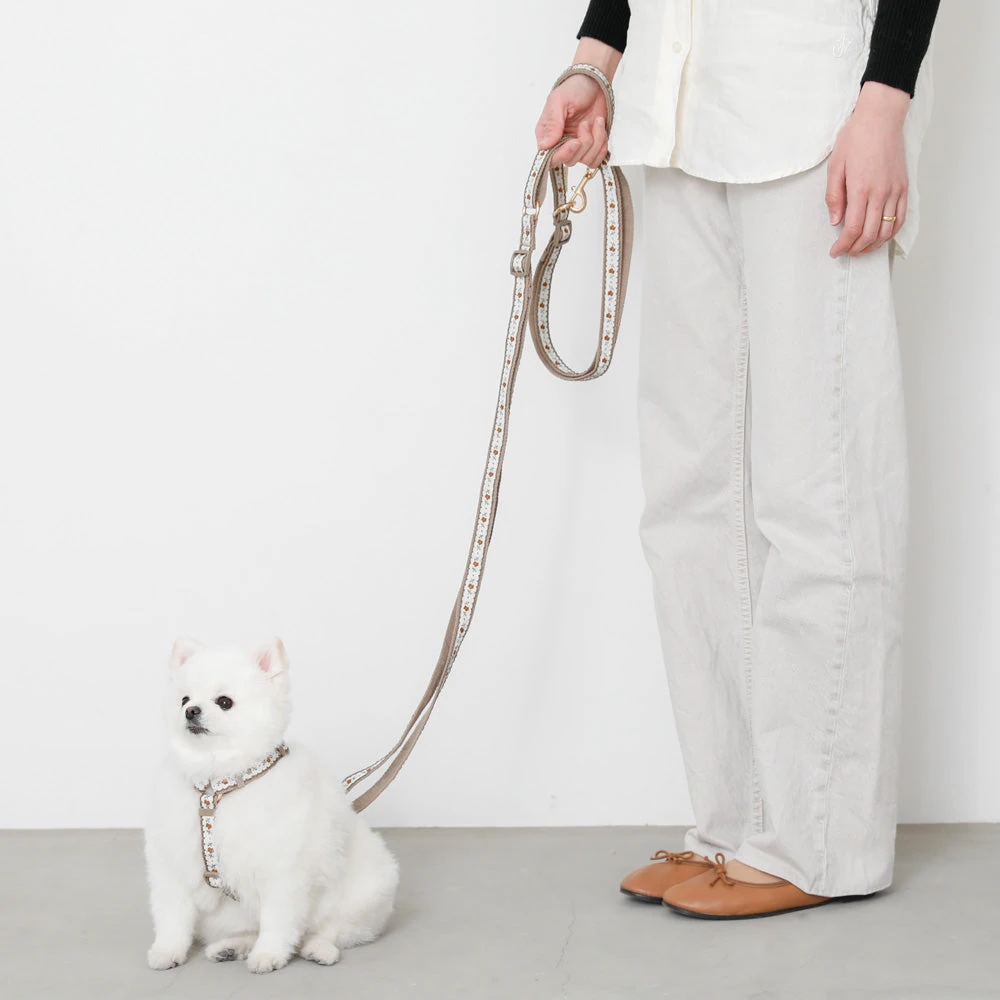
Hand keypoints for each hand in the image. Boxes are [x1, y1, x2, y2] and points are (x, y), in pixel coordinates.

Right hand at [536, 37, 620, 168]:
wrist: (594, 83)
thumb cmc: (574, 88)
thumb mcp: (559, 101)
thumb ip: (552, 123)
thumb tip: (545, 145)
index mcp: (548, 135)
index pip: (550, 158)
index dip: (563, 154)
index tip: (575, 142)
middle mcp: (560, 144)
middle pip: (570, 161)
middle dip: (583, 143)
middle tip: (585, 123)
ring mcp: (577, 148)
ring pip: (585, 160)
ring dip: (595, 141)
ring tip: (595, 121)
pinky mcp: (591, 148)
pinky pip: (596, 160)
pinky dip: (602, 146)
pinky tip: (600, 130)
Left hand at [827, 82, 910, 257]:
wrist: (881, 118)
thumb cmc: (855, 139)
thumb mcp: (835, 167)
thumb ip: (834, 197)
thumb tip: (836, 221)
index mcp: (861, 189)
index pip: (853, 228)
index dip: (843, 245)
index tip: (835, 251)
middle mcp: (881, 193)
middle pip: (871, 233)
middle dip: (856, 248)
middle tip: (846, 252)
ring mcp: (895, 190)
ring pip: (888, 229)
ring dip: (874, 244)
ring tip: (861, 248)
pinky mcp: (904, 187)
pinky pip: (901, 217)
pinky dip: (891, 232)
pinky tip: (881, 236)